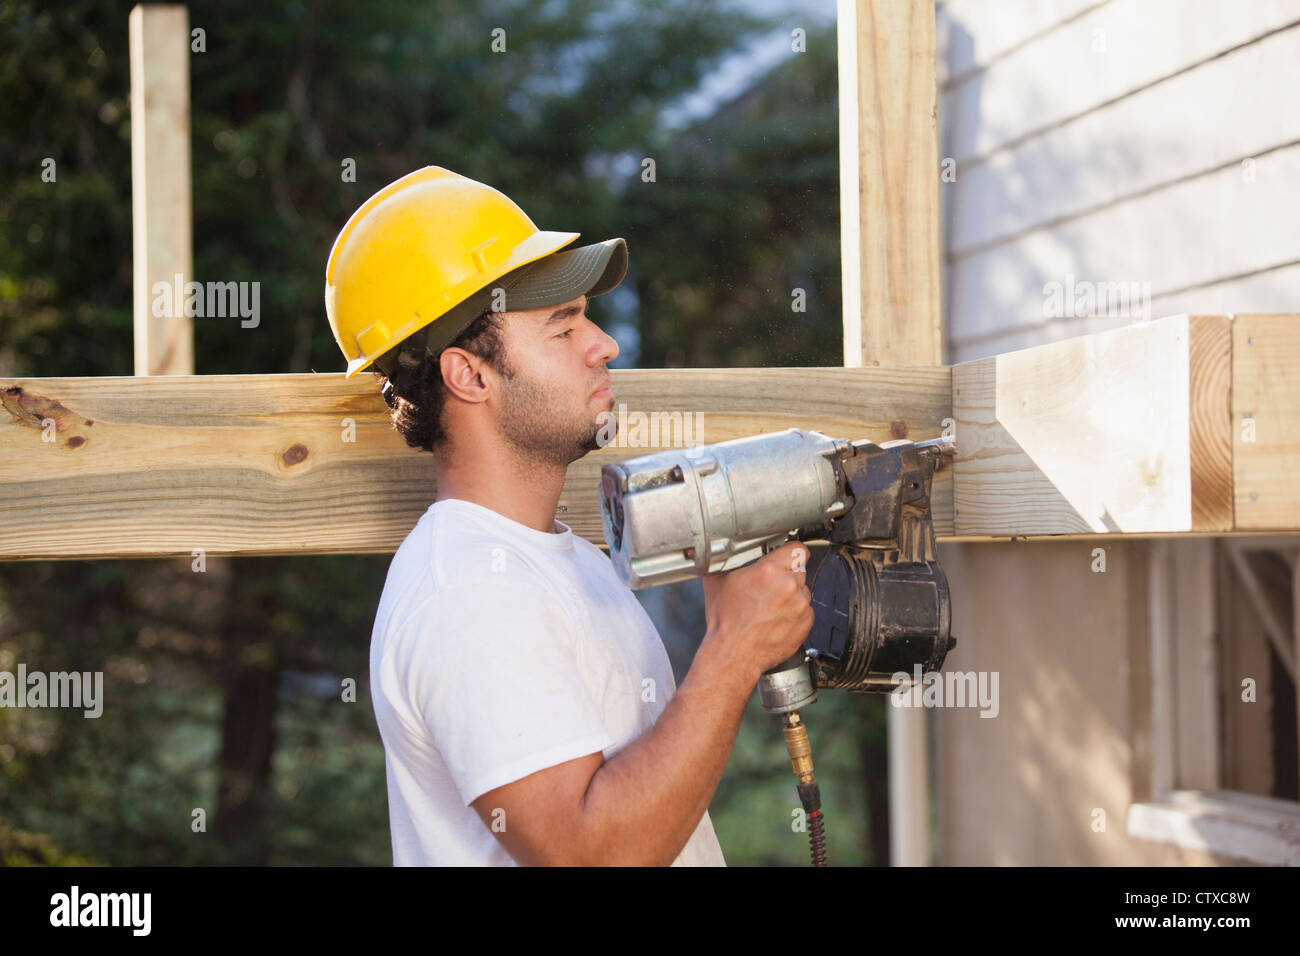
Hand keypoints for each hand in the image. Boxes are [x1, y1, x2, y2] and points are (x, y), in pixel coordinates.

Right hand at [700, 541, 814, 683]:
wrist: (733, 654)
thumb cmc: (725, 622)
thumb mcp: (717, 581)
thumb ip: (729, 562)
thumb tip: (729, 553)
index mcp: (769, 570)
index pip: (797, 548)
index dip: (789, 551)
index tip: (785, 556)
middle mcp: (789, 585)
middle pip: (799, 569)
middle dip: (786, 575)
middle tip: (769, 586)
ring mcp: (800, 605)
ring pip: (803, 590)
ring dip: (791, 594)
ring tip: (770, 606)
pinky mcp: (805, 623)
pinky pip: (805, 610)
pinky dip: (794, 613)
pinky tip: (776, 619)